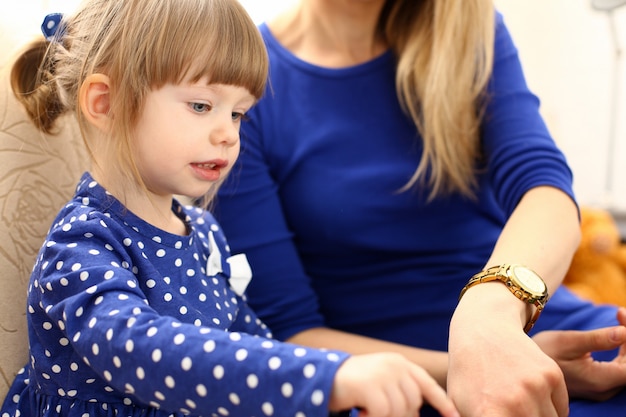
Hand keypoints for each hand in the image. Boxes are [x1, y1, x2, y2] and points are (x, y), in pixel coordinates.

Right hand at [329, 352, 458, 416]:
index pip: (428, 384)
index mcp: (400, 363)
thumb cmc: (353, 384)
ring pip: (400, 411)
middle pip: (413, 403)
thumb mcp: (381, 381)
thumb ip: (401, 390)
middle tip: (378, 413)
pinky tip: (361, 414)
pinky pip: (383, 413)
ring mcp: (382, 374)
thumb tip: (416, 413)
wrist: (322, 376)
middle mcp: (394, 365)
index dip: (443, 403)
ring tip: (367, 411)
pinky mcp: (370, 386)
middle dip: (401, 415)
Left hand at [448, 289, 568, 416]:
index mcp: (488, 413)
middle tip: (512, 411)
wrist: (483, 330)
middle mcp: (516, 402)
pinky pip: (561, 410)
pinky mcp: (553, 376)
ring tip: (518, 407)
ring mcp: (537, 388)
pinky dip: (551, 410)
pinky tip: (530, 395)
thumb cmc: (467, 372)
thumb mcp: (458, 405)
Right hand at [533, 307, 625, 400]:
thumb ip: (597, 340)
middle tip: (620, 313)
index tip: (621, 315)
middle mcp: (605, 389)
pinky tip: (616, 334)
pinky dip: (621, 349)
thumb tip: (624, 332)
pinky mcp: (598, 383)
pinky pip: (619, 367)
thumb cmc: (542, 352)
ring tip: (619, 319)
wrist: (525, 365)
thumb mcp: (567, 342)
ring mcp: (602, 388)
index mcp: (600, 380)